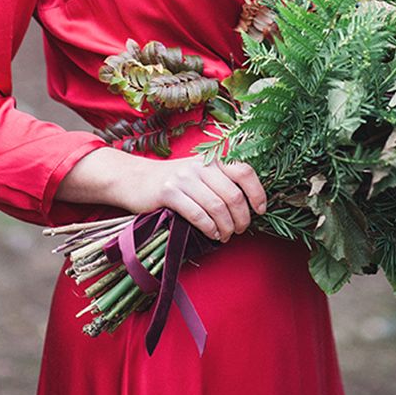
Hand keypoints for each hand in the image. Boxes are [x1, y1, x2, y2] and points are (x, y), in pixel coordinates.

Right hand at [124, 155, 266, 242]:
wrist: (135, 179)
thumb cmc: (173, 181)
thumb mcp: (199, 173)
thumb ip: (221, 182)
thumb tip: (248, 206)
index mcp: (212, 159)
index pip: (244, 171)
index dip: (257, 192)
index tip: (261, 210)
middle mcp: (200, 165)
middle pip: (233, 195)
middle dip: (241, 218)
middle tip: (240, 230)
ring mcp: (184, 177)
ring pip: (217, 207)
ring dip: (226, 227)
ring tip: (226, 235)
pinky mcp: (168, 192)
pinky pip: (197, 214)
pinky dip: (209, 228)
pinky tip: (212, 234)